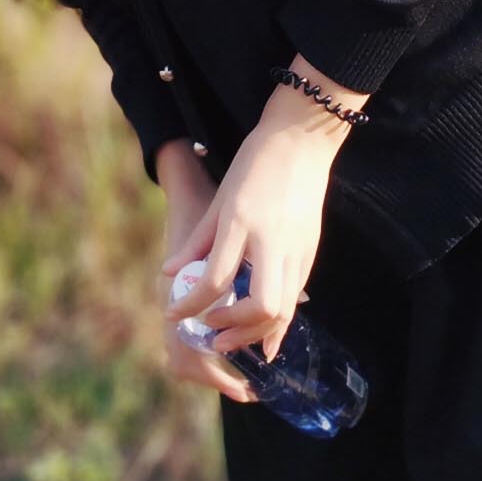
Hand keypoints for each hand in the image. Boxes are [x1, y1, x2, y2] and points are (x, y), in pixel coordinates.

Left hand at [160, 101, 343, 361]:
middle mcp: (272, 241)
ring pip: (283, 309)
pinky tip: (263, 338)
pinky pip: (295, 299)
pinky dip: (278, 323)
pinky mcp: (311, 253)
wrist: (301, 140)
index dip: (190, 304)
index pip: (215, 278)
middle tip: (211, 333)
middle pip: (260, 306)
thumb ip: (197, 240)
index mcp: (241, 223)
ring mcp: (297, 249)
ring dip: (255, 333)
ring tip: (230, 340)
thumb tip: (170, 272)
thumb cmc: (254, 163)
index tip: (174, 314)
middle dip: (234, 329)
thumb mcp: (220, 198)